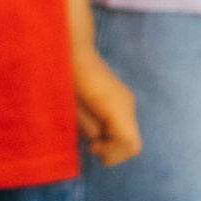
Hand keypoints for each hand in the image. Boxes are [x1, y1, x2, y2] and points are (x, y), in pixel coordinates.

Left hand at [72, 43, 140, 167]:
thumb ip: (88, 128)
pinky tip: (92, 125)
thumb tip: (99, 141)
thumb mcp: (72, 107)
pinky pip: (123, 124)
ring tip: (88, 135)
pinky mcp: (120, 99)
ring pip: (129, 135)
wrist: (72, 46)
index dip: (112, 154)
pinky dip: (111, 133)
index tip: (91, 148)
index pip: (130, 144)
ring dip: (111, 142)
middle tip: (90, 147)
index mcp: (117, 106)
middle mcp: (127, 105)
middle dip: (113, 152)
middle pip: (133, 143)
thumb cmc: (67, 74)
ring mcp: (126, 101)